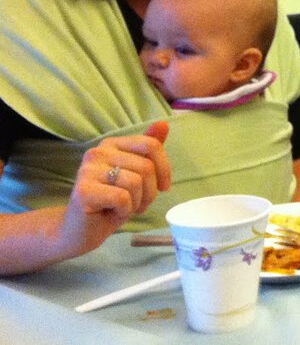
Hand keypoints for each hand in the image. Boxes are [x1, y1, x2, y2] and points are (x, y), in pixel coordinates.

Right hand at [62, 121, 171, 256]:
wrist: (80, 231)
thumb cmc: (112, 202)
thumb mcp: (136, 175)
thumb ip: (148, 149)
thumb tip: (164, 123)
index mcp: (112, 144)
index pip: (151, 145)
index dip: (165, 169)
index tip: (163, 187)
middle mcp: (98, 152)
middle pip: (146, 167)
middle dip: (150, 192)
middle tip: (138, 204)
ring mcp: (88, 170)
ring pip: (136, 183)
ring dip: (137, 203)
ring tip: (123, 208)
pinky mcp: (84, 191)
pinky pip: (123, 198)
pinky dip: (125, 210)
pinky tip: (112, 213)